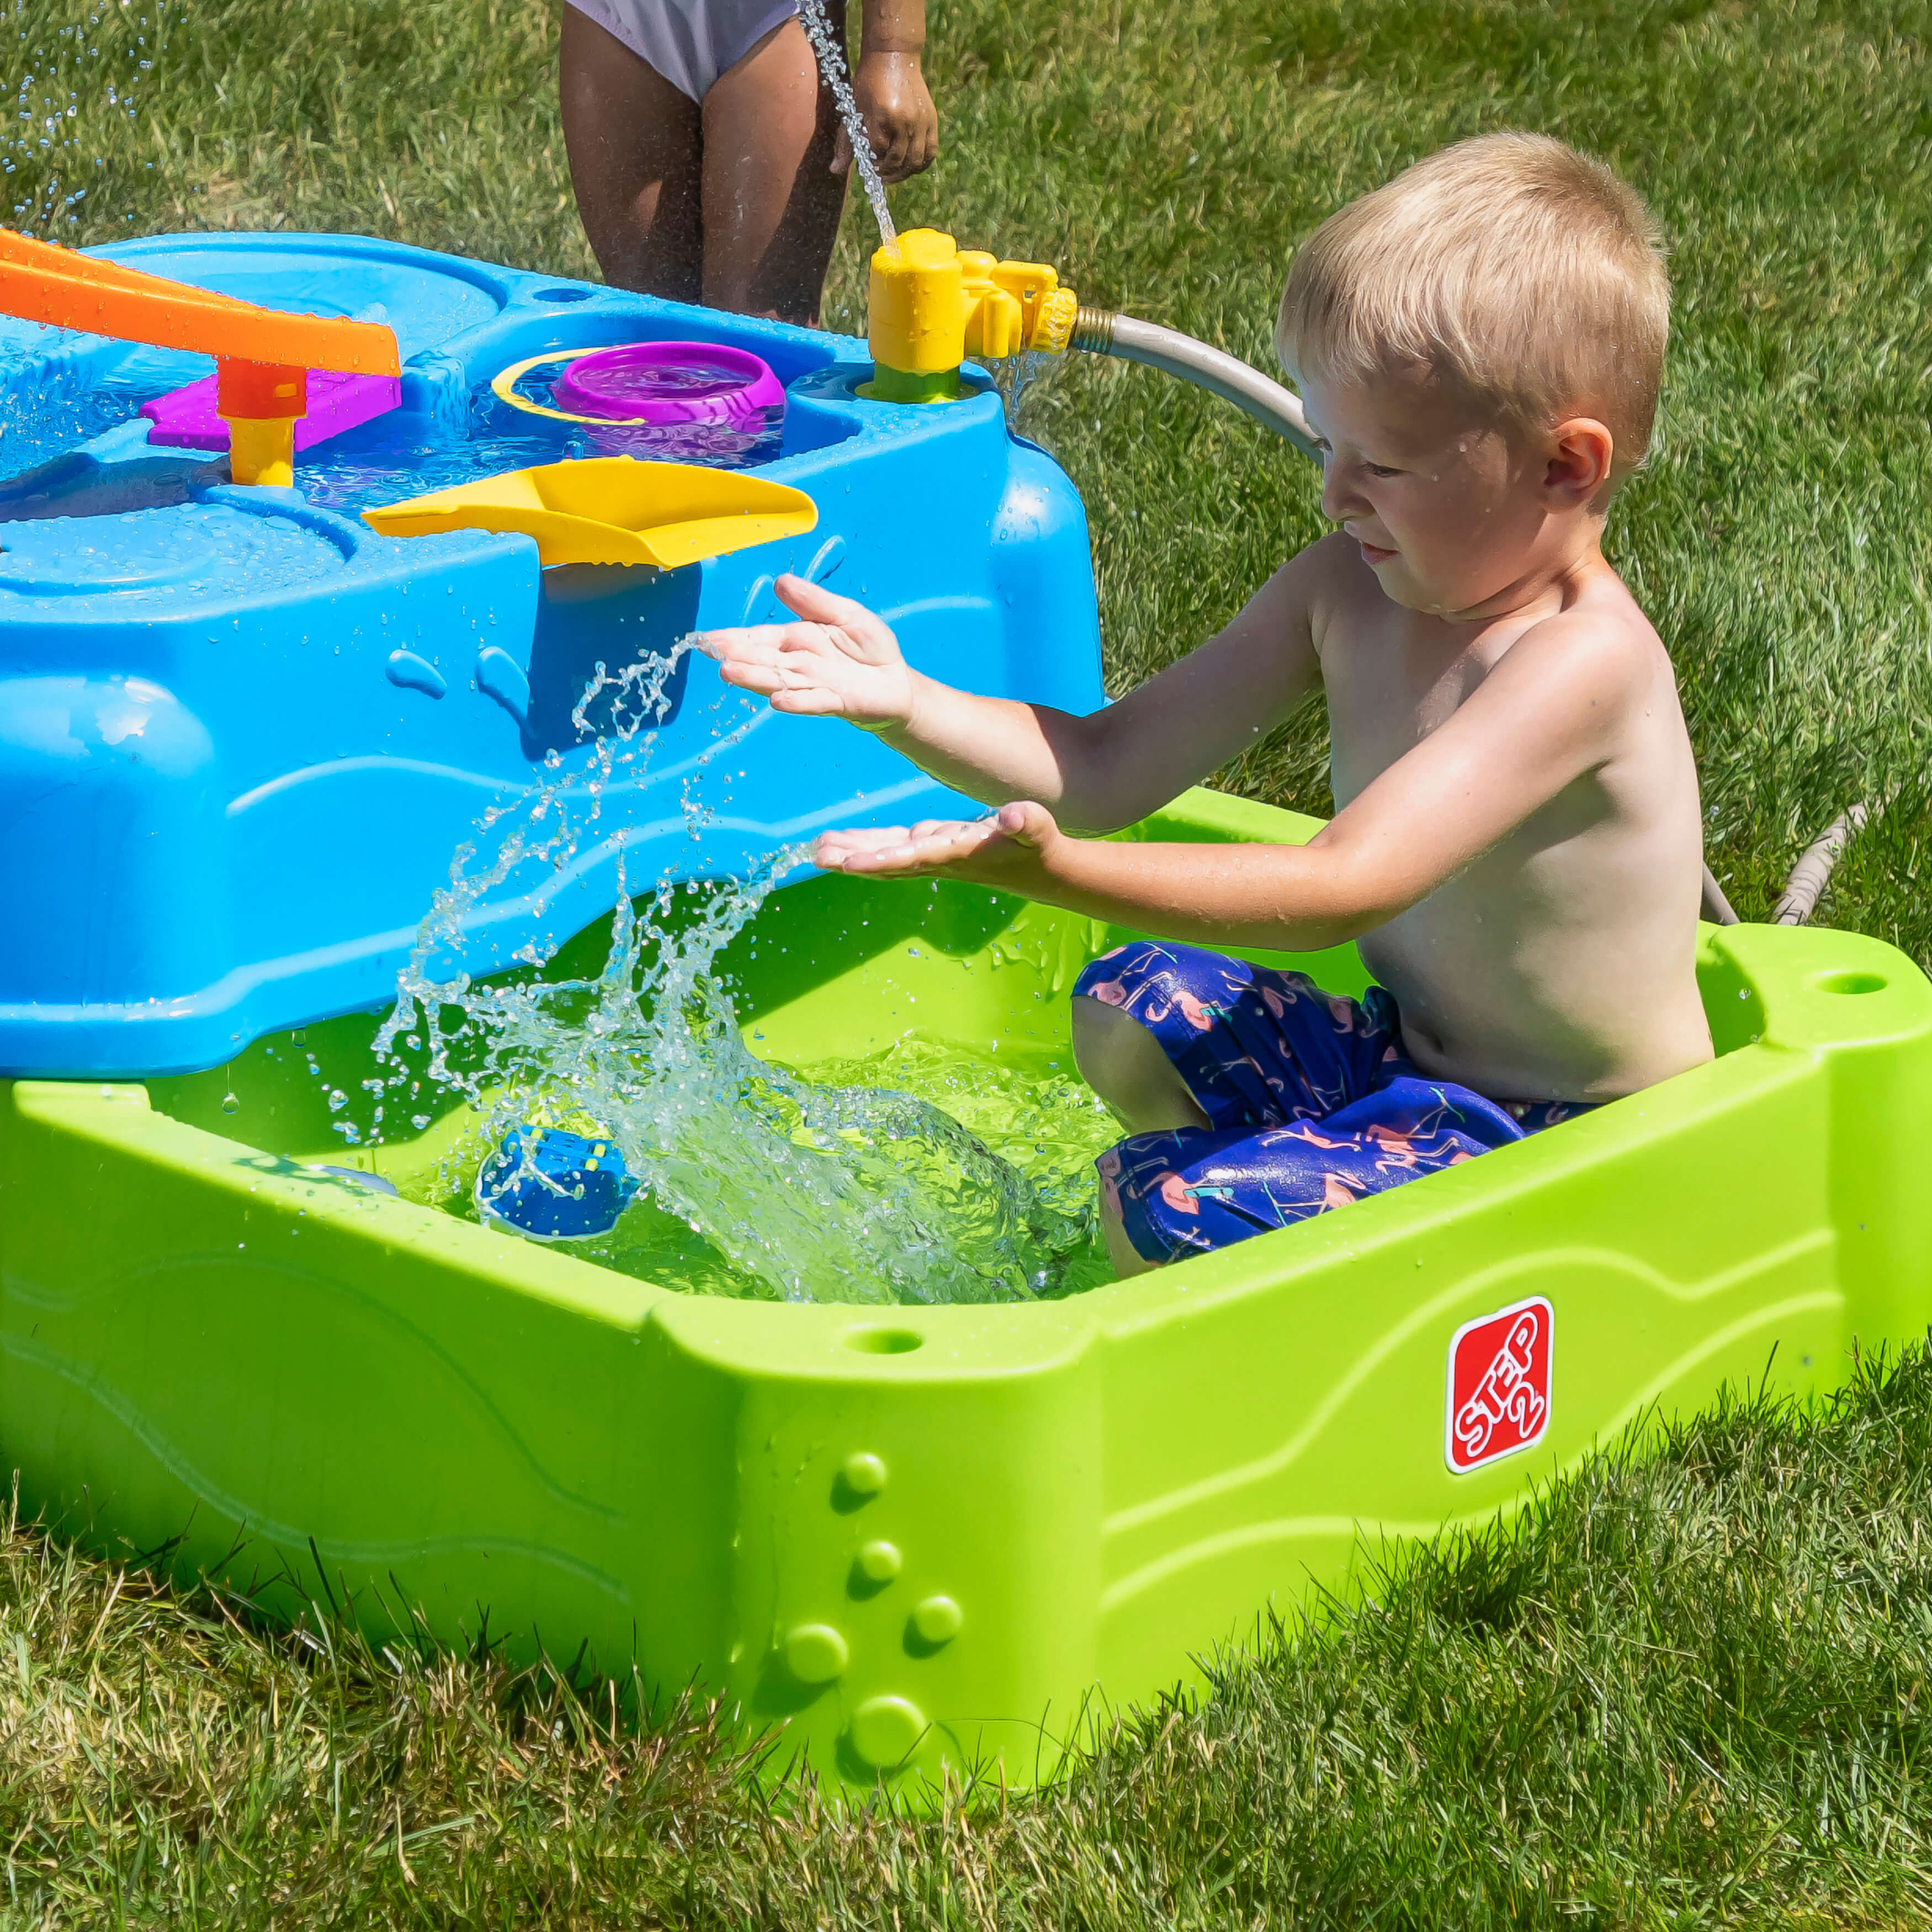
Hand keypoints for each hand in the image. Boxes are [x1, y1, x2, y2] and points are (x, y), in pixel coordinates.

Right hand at [696, 573, 915, 728]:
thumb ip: (813, 602)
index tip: (706, 639)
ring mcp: (816, 685)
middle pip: (763, 661)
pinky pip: (814, 701)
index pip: (759, 639)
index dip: (733, 639)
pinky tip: (777, 700)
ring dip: (755, 678)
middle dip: (737, 657)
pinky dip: (798, 701)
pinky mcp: (837, 702)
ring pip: (781, 681)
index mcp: (796, 640)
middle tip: (710, 653)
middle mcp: (799, 665)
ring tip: (728, 673)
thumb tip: (779, 582)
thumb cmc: (870, 648)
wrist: (897, 681)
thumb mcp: (844, 614)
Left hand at [814, 800, 1062, 891]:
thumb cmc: (1040, 848)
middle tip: (816, 857)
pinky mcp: (933, 848)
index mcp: (959, 854)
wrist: (1043, 872)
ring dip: (851, 853)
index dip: (882, 860)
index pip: (916, 858)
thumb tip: (1015, 813)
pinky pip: (892, 849)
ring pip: (884, 856)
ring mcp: (933, 855)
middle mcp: (939, 859)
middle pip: (888, 862)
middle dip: (852, 860)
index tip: (851, 862)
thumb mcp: (1039, 831)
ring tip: (816, 850)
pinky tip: (841, 842)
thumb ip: (1028, 823)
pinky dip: (866, 845)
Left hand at [837, 50, 936, 184]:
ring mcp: (920, 121)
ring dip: (903, 172)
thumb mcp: (854, 109)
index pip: (877, 153)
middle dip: (886, 172)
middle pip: (897, 161)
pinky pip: (930, 151)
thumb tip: (835, 170)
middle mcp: (904, 121)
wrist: (894, 57)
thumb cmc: (869, 82)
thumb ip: (846, 142)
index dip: (871, 162)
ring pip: (915, 161)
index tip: (867, 163)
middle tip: (878, 173)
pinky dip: (921, 163)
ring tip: (893, 172)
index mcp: (883, 117)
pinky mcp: (931, 120)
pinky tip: (910, 164)